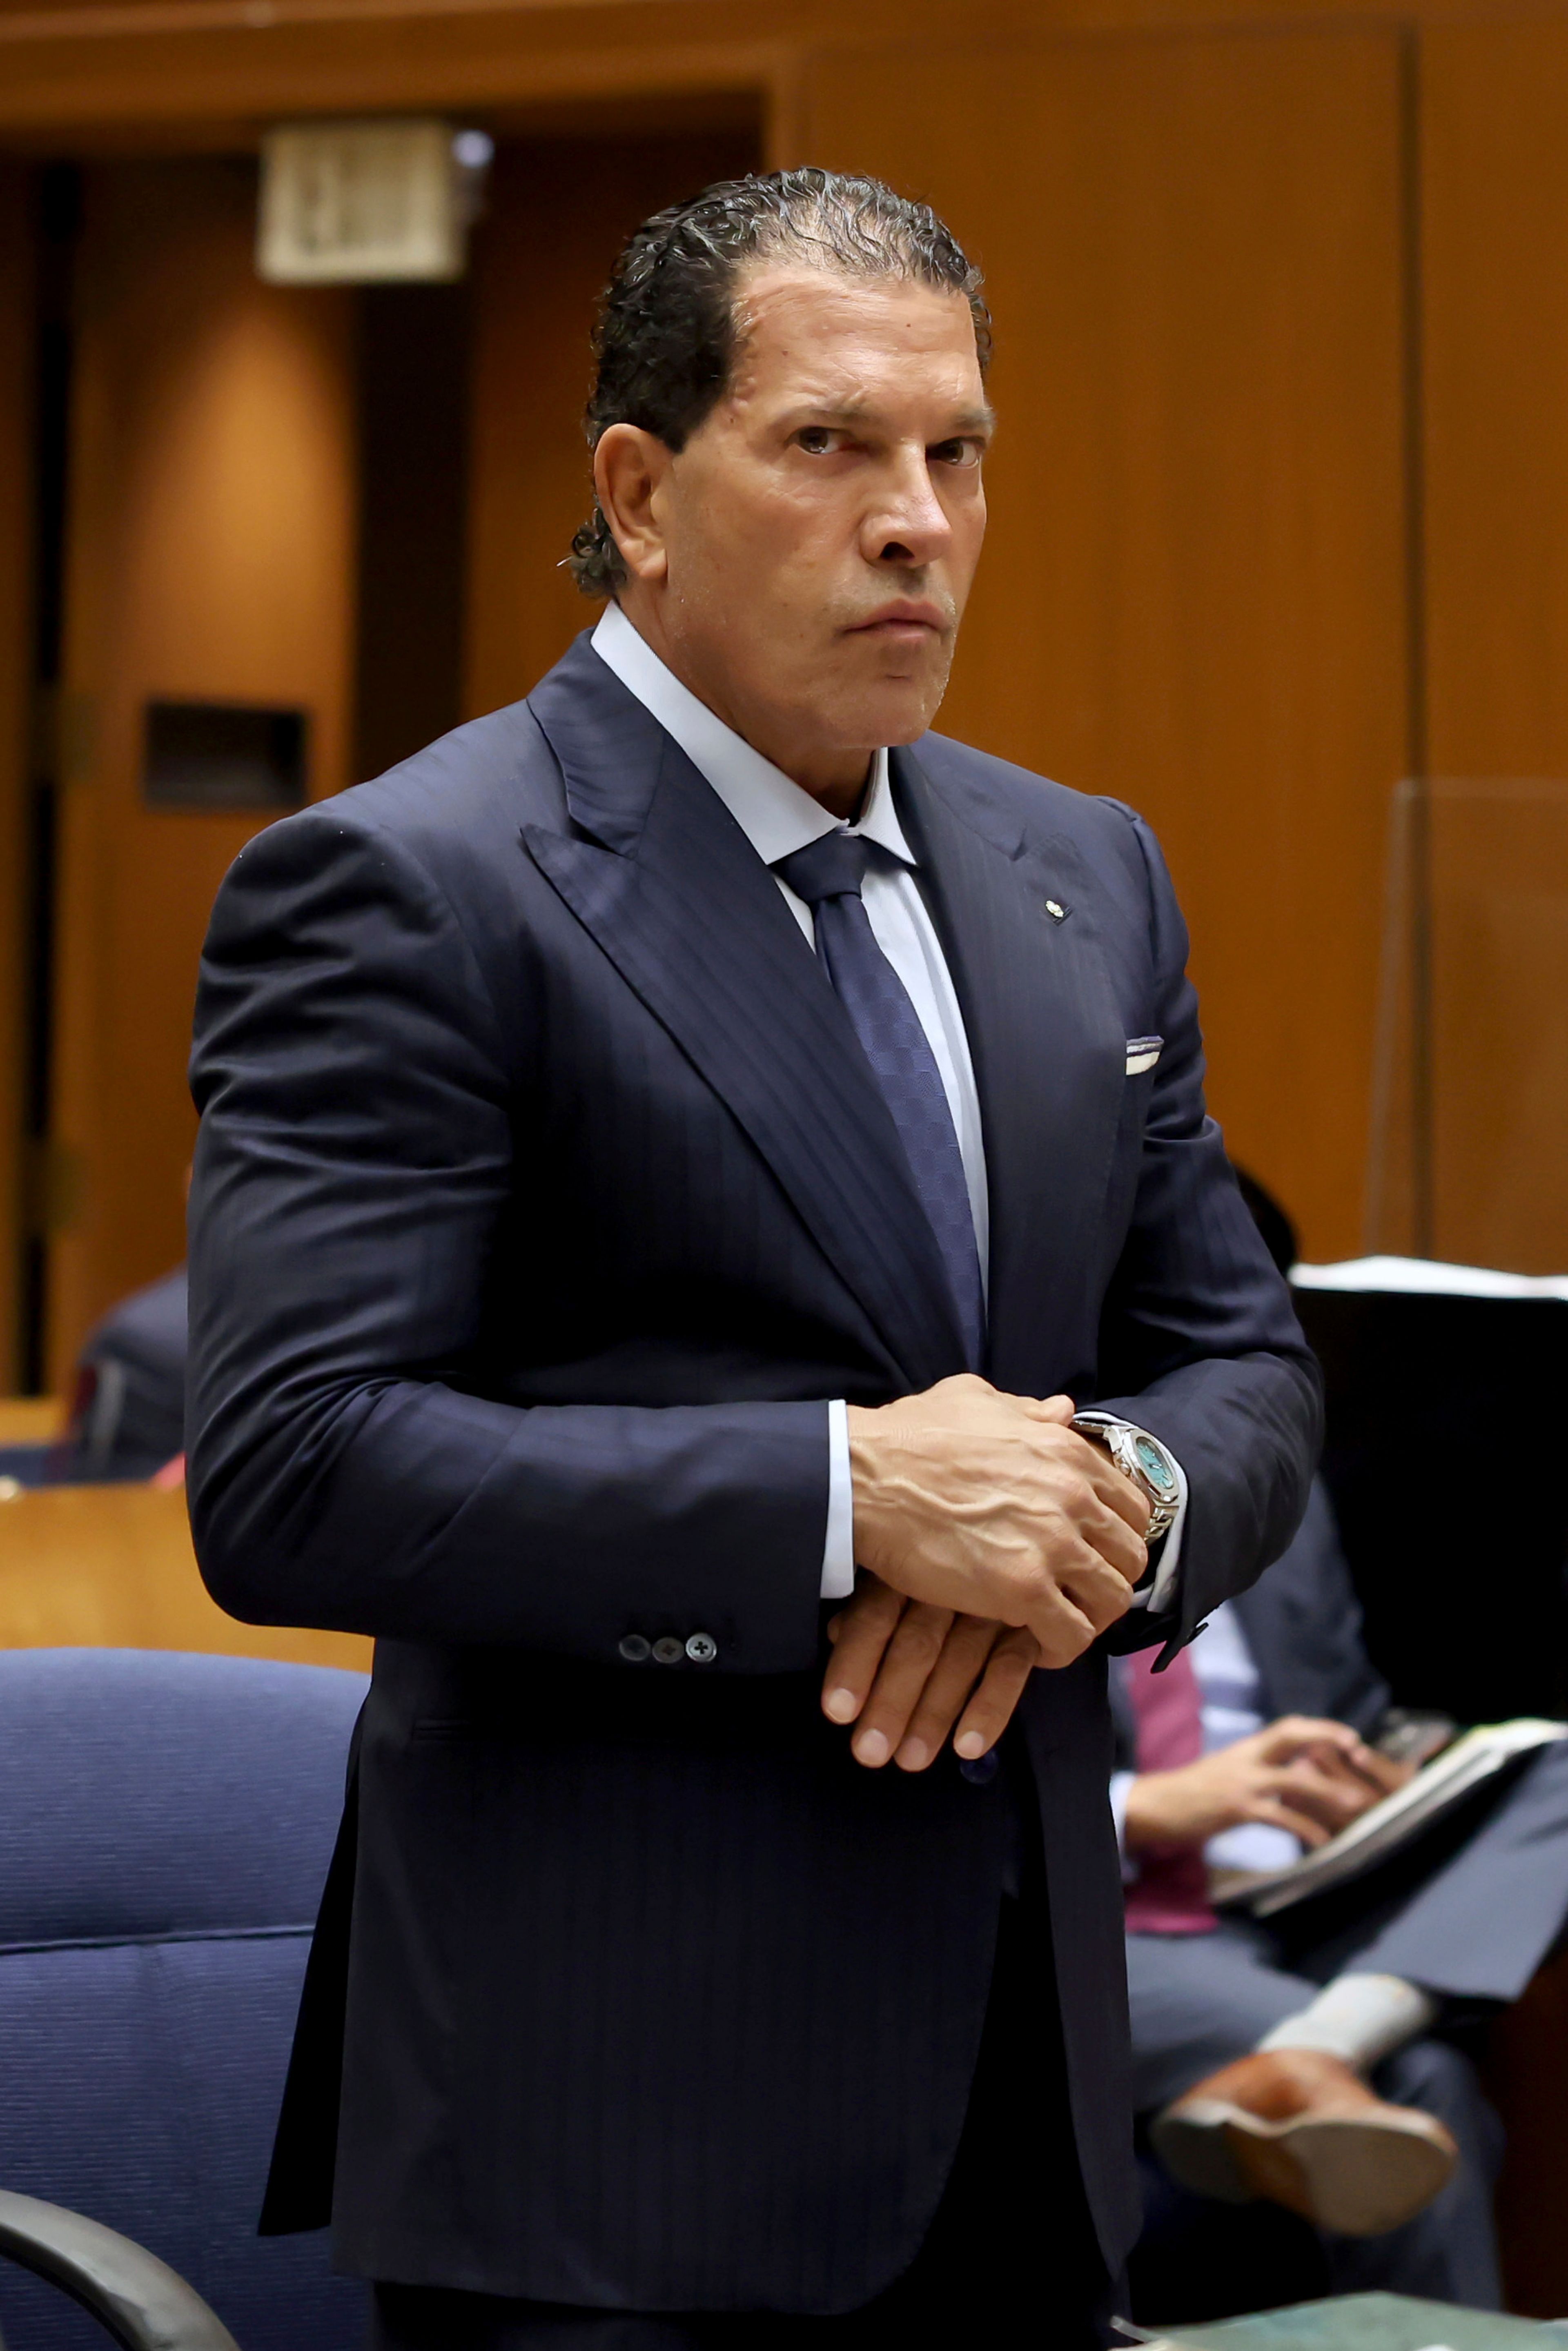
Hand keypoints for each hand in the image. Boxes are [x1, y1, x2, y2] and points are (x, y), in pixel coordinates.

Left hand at [820, 1573, 1039, 1769]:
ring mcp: (992, 1603)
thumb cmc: (937, 1554)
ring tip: (910, 1760)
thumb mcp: (896, 1566)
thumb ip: (868, 1600)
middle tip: (869, 1753)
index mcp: (908, 1567)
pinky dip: (990, 1708)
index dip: (854, 1663)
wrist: (1017, 1527)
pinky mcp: (1029, 1623)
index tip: (838, 1712)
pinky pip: (1009, 1667)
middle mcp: (949, 1584)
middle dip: (891, 1703)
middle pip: (916, 1645)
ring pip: (959, 1660)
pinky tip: (968, 1747)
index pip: (874, 1616)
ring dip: (934, 1714)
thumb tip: (833, 1632)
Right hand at [846, 1375, 1150, 1669]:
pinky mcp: (1022, 1589)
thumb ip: (1028, 1410)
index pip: (1131, 1506)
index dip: (1116, 1535)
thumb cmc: (909, 1436)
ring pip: (1112, 1599)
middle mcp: (1073, 1497)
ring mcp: (1052, 1544)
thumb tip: (1063, 1409)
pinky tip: (1036, 1645)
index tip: (1091, 1552)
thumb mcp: (975, 1400)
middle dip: (1109, 1579)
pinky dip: (1061, 1648)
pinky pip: (1072, 1634)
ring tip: (1059, 1623)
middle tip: (1078, 1594)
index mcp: (1066, 1451)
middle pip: (1130, 1556)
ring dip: (1090, 1616)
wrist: (864, 1477)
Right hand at [1123, 1717, 1412, 1851]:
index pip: (1288, 1726)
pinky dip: (1305, 1828)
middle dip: (1326, 1737)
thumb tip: (1297, 1769)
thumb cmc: (1196, 1791)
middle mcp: (1247, 1758)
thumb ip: (1260, 1766)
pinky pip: (1279, 1816)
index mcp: (1247, 1748)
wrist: (1160, 1805)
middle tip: (1359, 1749)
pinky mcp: (1238, 1809)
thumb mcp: (1230, 1770)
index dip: (1320, 1728)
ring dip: (1328, 1791)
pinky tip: (1322, 1841)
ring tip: (1356, 1803)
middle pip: (1291, 1736)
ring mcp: (1243, 1782)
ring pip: (1293, 1779)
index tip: (1349, 1736)